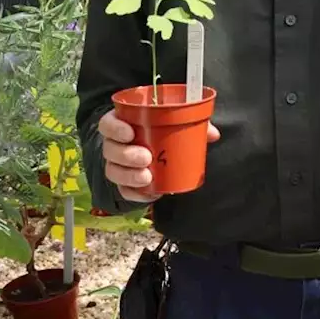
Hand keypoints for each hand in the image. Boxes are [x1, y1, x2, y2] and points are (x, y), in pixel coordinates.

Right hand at [98, 110, 220, 202]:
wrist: (150, 154)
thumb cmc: (158, 133)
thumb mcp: (172, 125)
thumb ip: (190, 124)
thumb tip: (212, 134)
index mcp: (121, 124)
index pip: (108, 124)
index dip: (115, 128)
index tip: (130, 132)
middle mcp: (114, 145)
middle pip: (110, 149)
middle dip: (126, 155)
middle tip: (147, 157)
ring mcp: (116, 166)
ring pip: (113, 171)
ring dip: (129, 175)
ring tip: (148, 177)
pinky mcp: (123, 184)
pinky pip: (124, 191)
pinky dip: (136, 194)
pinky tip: (151, 194)